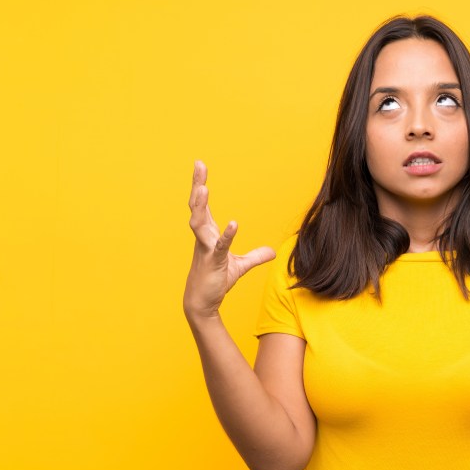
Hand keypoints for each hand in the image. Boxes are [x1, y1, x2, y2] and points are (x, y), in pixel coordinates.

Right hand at [184, 160, 274, 319]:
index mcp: (207, 234)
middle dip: (197, 185)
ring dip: (201, 206)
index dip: (201, 185)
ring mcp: (205, 249)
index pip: (203, 206)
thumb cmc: (215, 280)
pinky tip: (234, 224)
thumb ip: (255, 256)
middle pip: (197, 207)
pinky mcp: (212, 263)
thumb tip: (272, 252)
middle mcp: (203, 238)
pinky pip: (219, 247)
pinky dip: (227, 236)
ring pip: (198, 224)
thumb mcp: (240, 266)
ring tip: (203, 189)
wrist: (203, 303)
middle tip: (198, 165)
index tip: (200, 166)